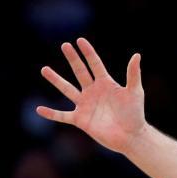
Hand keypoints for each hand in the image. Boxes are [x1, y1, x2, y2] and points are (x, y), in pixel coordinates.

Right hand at [38, 38, 147, 153]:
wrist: (130, 136)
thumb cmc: (135, 114)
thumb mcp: (135, 92)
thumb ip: (133, 75)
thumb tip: (137, 55)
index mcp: (106, 84)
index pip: (95, 64)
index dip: (88, 53)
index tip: (79, 40)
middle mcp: (93, 92)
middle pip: (80, 72)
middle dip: (73, 59)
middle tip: (64, 45)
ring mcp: (85, 105)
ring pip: (67, 89)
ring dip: (56, 80)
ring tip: (44, 69)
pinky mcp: (80, 120)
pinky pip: (63, 116)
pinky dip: (51, 114)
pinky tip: (39, 109)